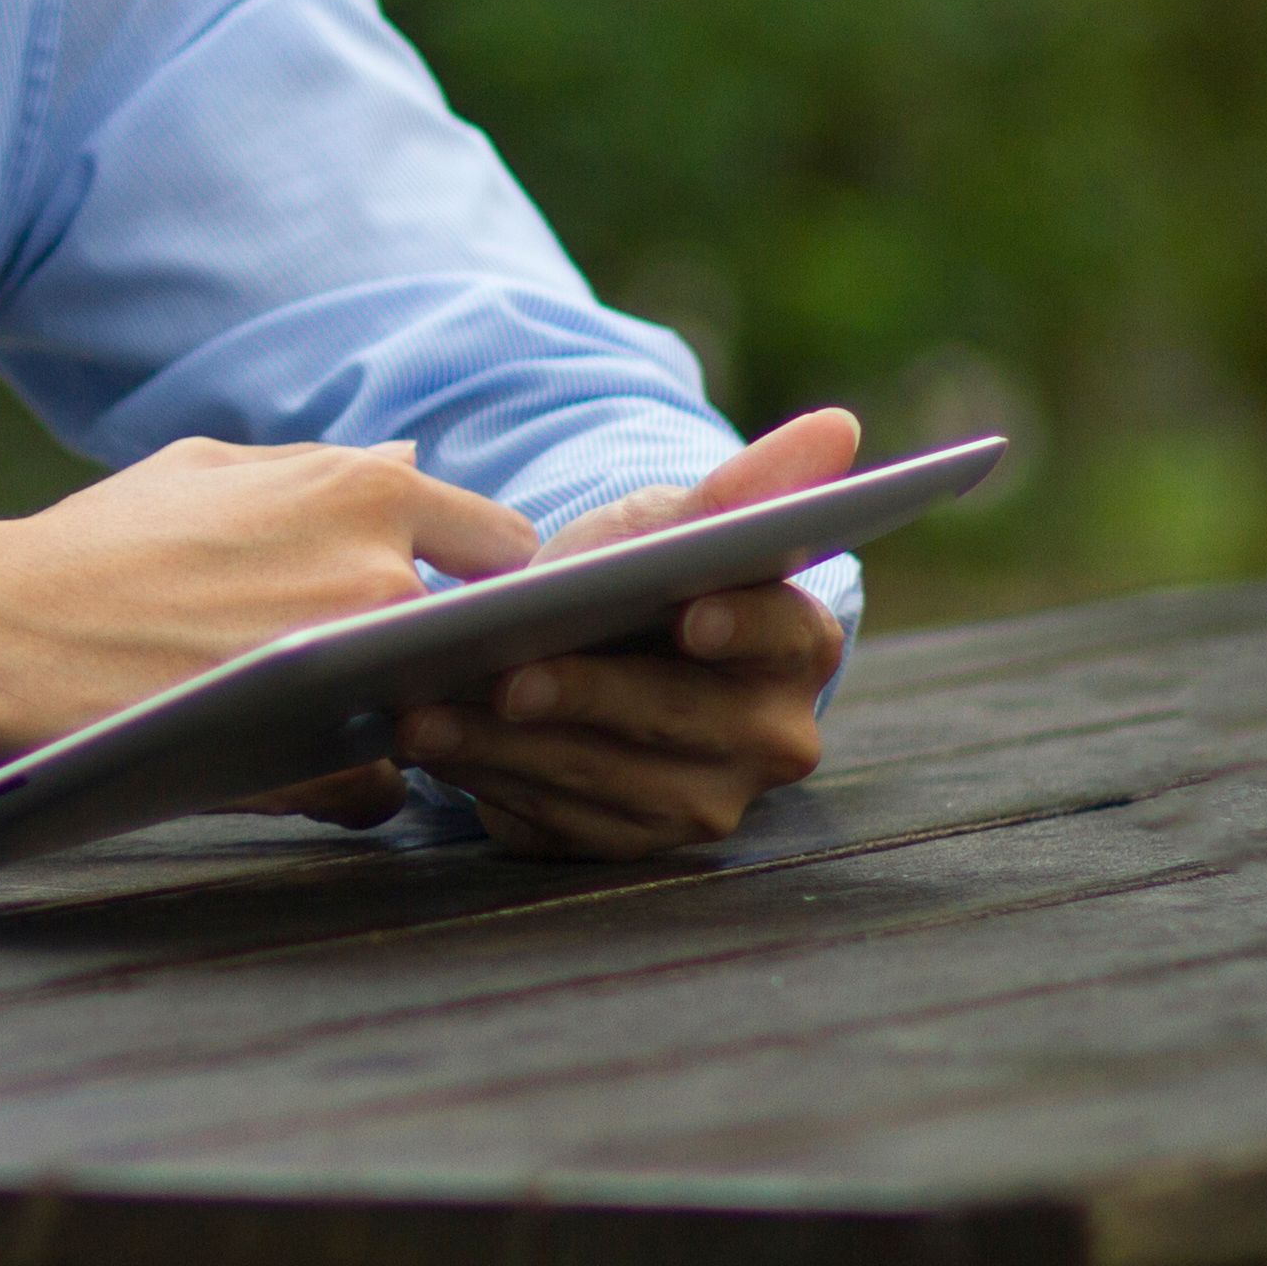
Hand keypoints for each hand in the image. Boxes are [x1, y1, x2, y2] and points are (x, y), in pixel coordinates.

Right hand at [0, 436, 539, 776]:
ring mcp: (358, 680)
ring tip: (318, 703)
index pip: (505, 542)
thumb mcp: (209, 469)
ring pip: (433, 708)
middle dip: (436, 643)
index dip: (479, 571)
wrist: (6, 641)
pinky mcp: (324, 766)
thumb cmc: (100, 548)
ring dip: (393, 710)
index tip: (449, 592)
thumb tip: (413, 467)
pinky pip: (382, 785)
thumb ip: (324, 470)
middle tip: (375, 652)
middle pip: (478, 634)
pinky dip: (347, 778)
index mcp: (365, 494)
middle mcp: (382, 579)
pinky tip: (288, 756)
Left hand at [399, 408, 858, 859]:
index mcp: (800, 646)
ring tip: (428, 710)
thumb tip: (838, 424)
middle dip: (585, 694)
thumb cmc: (634, 570)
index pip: (782, 633)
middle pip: (677, 717)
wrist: (577, 639)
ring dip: (512, 746)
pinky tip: (432, 747)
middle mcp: (770, 739)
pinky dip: (491, 782)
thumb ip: (745, 486)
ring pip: (607, 777)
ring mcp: (703, 802)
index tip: (688, 613)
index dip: (739, 626)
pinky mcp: (628, 840)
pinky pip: (560, 821)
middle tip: (506, 674)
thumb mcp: (672, 520)